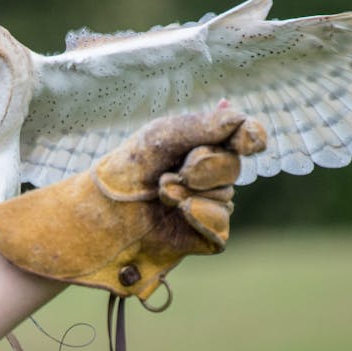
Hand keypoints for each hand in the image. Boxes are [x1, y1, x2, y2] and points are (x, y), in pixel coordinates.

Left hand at [0, 102, 266, 301]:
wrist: (100, 211)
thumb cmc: (127, 168)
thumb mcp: (162, 136)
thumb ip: (203, 125)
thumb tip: (238, 114)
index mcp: (202, 145)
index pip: (243, 136)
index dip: (251, 135)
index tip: (249, 140)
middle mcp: (208, 175)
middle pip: (233, 166)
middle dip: (203, 165)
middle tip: (170, 170)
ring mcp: (207, 206)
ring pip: (227, 196)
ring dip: (191, 191)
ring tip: (160, 191)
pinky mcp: (202, 236)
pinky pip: (222, 227)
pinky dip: (202, 216)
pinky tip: (179, 211)